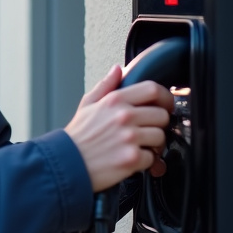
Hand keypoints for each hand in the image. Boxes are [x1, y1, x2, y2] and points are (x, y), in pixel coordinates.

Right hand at [64, 65, 174, 191]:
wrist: (66, 164)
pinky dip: (145, 162)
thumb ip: (105, 85)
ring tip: (140, 146)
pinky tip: (133, 159)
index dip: (165, 97)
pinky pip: (153, 158)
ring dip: (153, 144)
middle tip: (149, 130)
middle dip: (158, 125)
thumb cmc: (77, 136)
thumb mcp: (87, 104)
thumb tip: (117, 69)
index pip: (153, 90)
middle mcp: (124, 116)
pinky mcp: (131, 158)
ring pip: (160, 137)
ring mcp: (129, 138)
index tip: (165, 105)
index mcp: (115, 101)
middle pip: (162, 115)